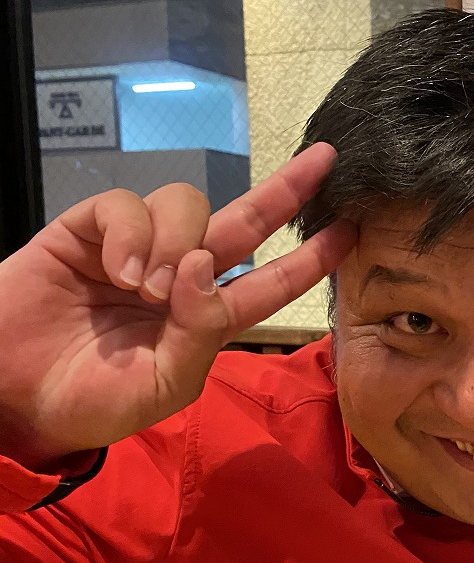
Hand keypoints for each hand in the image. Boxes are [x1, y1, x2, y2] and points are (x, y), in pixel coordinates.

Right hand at [0, 143, 356, 468]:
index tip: (351, 229)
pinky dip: (131, 234)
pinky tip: (118, 272)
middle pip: (244, 221)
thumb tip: (208, 265)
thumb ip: (198, 333)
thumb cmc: (94, 401)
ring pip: (185, 205)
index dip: (310, 256)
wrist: (16, 398)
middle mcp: (181, 276)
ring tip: (148, 290)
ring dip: (177, 241)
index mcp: (206, 318)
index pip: (270, 281)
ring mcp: (136, 250)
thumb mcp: (163, 385)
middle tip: (323, 161)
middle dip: (285, 190)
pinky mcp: (88, 232)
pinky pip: (125, 205)